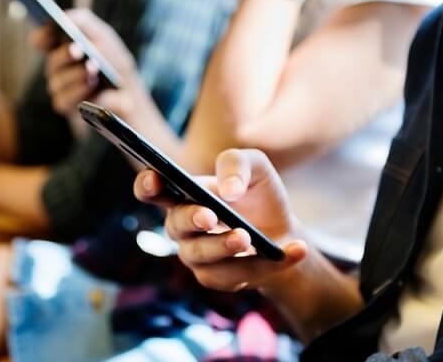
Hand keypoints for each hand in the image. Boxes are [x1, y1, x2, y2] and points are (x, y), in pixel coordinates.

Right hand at [31, 9, 147, 116]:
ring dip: (76, 74)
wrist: (129, 94)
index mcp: (61, 48)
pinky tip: (91, 84)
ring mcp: (59, 88)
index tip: (48, 32)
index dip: (41, 36)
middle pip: (53, 61)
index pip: (41, 41)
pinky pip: (65, 99)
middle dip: (66, 55)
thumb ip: (83, 21)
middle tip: (77, 51)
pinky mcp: (65, 106)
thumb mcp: (103, 35)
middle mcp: (56, 69)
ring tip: (92, 68)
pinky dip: (79, 91)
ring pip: (58, 81)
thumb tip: (66, 18)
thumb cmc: (113, 61)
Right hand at [134, 149, 308, 291]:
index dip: (147, 185)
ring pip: (203, 256)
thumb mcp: (256, 167)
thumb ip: (238, 164)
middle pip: (176, 226)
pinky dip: (269, 263)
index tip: (154, 180)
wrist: (281, 230)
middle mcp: (182, 227)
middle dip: (192, 219)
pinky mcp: (217, 278)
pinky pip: (237, 274)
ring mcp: (196, 256)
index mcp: (182, 195)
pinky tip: (295, 249)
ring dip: (224, 246)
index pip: (152, 190)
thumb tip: (228, 190)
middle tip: (209, 215)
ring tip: (248, 237)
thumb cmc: (257, 195)